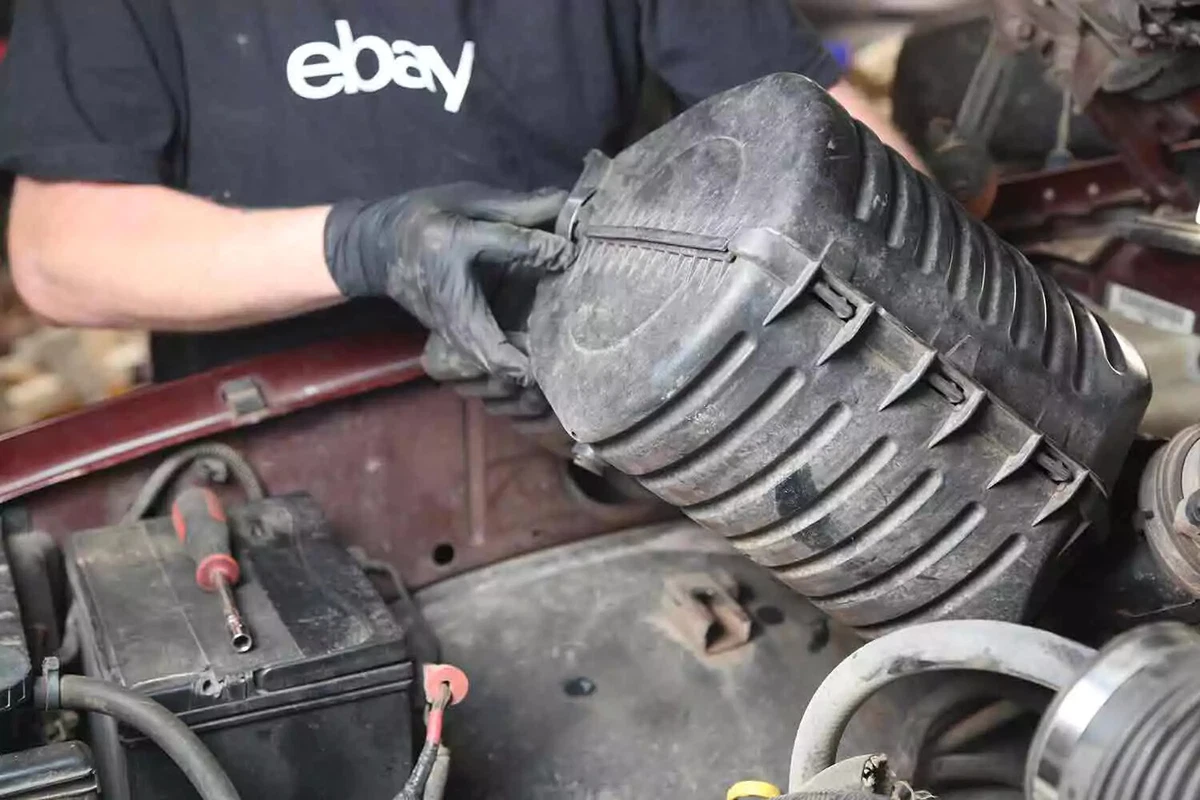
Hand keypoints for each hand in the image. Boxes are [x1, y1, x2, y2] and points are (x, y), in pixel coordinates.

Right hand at [324, 183, 572, 383]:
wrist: (378, 246)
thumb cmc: (425, 216)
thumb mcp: (467, 200)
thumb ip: (516, 208)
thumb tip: (565, 206)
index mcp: (449, 242)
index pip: (505, 244)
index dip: (542, 248)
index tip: (571, 253)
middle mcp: (446, 291)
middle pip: (486, 339)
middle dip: (522, 359)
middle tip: (559, 360)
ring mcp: (444, 322)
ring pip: (483, 360)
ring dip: (517, 370)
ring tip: (552, 370)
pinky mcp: (447, 336)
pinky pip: (480, 360)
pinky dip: (506, 368)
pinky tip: (536, 365)